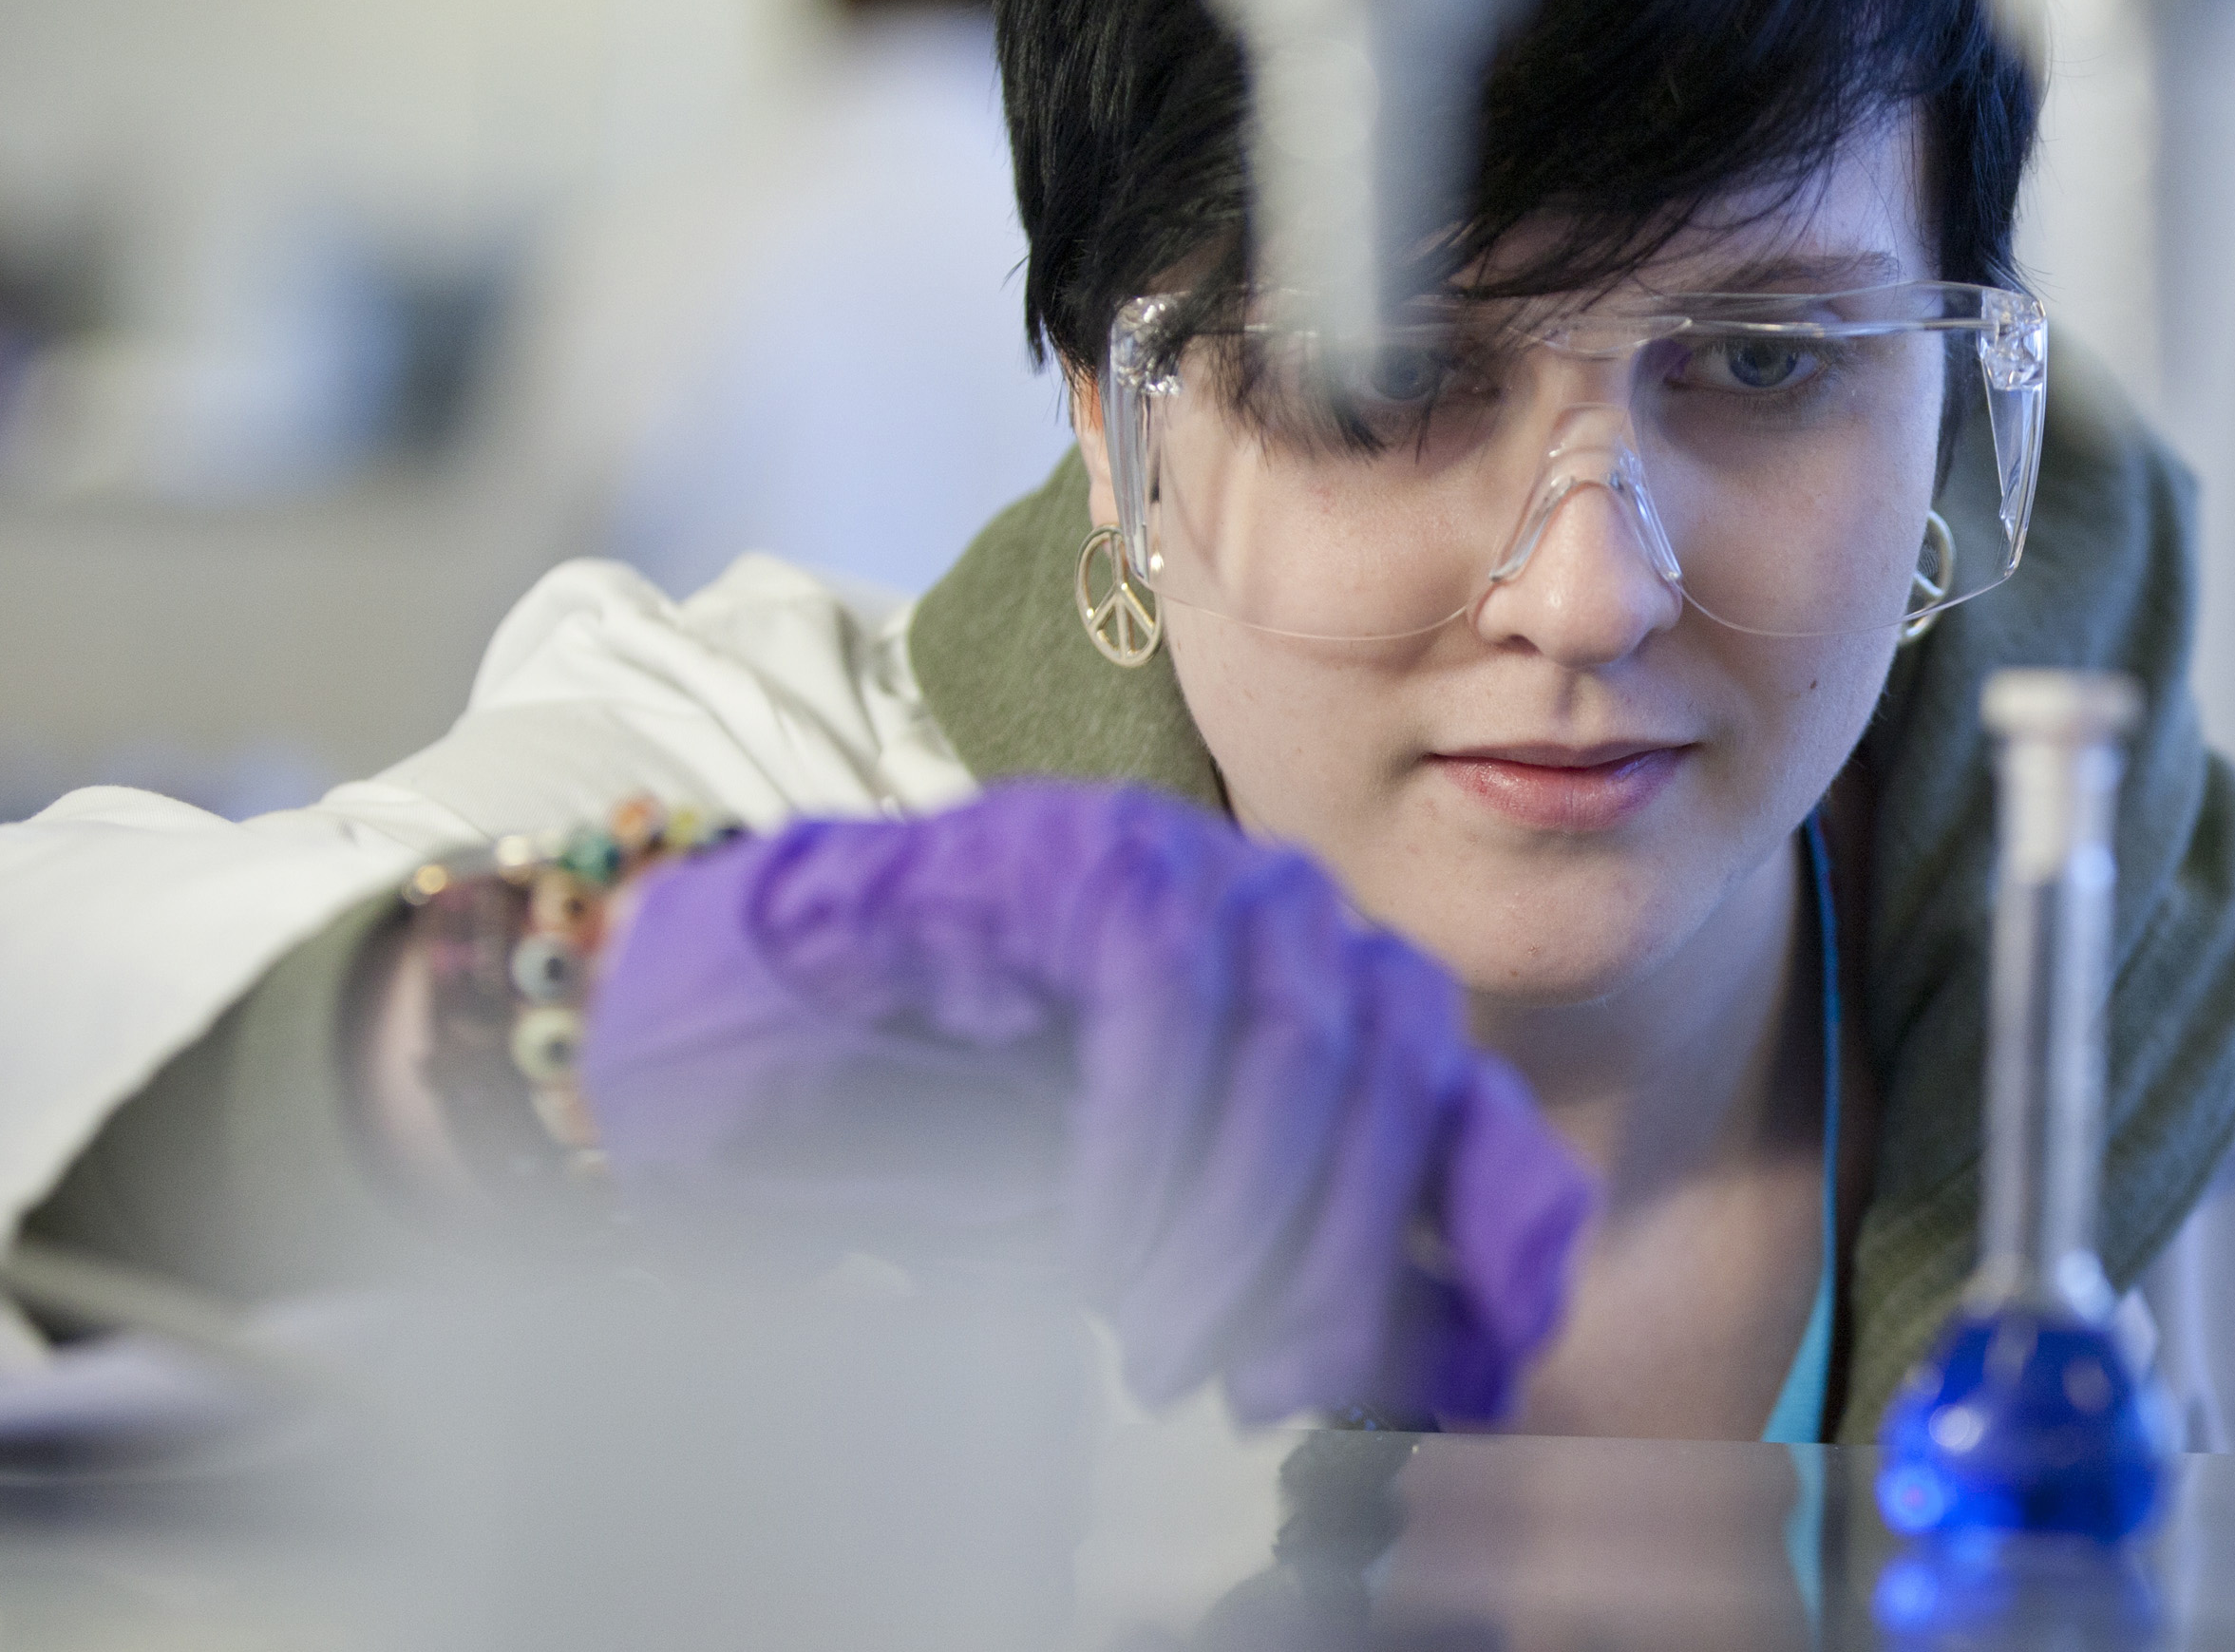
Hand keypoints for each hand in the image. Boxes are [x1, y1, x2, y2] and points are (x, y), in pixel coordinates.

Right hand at [574, 784, 1591, 1425]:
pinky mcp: (1074, 841)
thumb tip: (1462, 1375)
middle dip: (1352, 1258)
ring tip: (1163, 1342)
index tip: (1490, 1383)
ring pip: (1303, 1029)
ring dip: (1240, 1214)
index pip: (1470, 1107)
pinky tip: (1095, 1238)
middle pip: (1403, 1072)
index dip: (1497, 1241)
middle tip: (1280, 1392)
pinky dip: (1146, 1133)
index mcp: (1328, 1003)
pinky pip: (1163, 988)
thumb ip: (1307, 1274)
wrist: (737, 1052)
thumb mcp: (1158, 1240)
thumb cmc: (950, 1147)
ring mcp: (1184, 859)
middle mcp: (1284, 913)